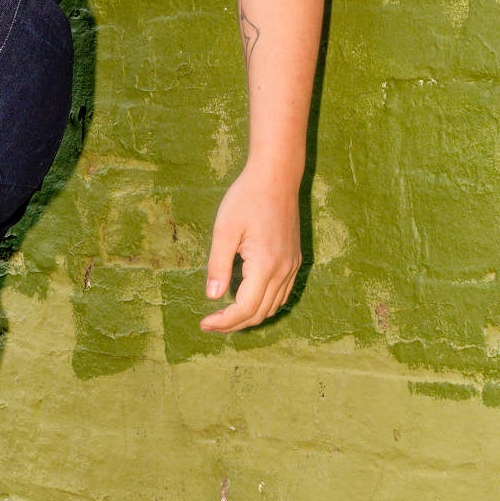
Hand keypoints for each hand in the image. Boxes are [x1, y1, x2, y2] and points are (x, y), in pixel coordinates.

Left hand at [200, 166, 302, 332]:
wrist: (276, 176)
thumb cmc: (246, 198)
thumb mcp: (224, 230)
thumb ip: (218, 265)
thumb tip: (212, 296)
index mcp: (265, 265)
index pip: (245, 308)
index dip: (224, 322)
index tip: (204, 323)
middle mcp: (283, 270)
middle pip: (259, 313)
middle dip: (234, 324)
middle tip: (210, 324)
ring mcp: (292, 266)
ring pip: (273, 306)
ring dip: (250, 317)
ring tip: (225, 316)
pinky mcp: (294, 259)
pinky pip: (282, 294)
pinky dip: (264, 304)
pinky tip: (247, 300)